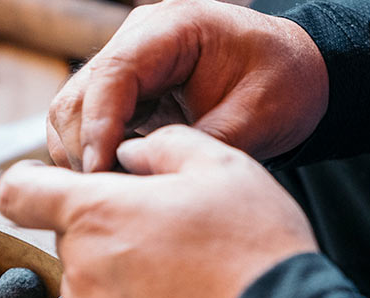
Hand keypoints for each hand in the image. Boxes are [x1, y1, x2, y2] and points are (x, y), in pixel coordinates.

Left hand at [0, 125, 317, 297]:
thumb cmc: (252, 247)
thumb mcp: (222, 165)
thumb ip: (162, 146)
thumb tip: (129, 153)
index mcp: (94, 213)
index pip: (17, 192)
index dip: (29, 182)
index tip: (53, 184)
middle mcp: (80, 268)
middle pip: (69, 237)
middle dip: (105, 227)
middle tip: (165, 232)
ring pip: (88, 281)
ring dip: (119, 272)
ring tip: (181, 277)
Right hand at [48, 0, 327, 171]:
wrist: (299, 74)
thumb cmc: (284, 84)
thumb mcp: (256, 117)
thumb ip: (200, 146)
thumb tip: (144, 182)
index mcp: (172, 28)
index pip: (112, 75)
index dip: (98, 128)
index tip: (100, 174)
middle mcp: (137, 41)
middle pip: (76, 98)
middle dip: (83, 151)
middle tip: (108, 198)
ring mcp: (125, 66)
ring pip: (70, 116)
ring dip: (81, 159)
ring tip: (114, 193)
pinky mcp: (122, 94)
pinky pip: (85, 128)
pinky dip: (91, 159)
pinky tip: (119, 183)